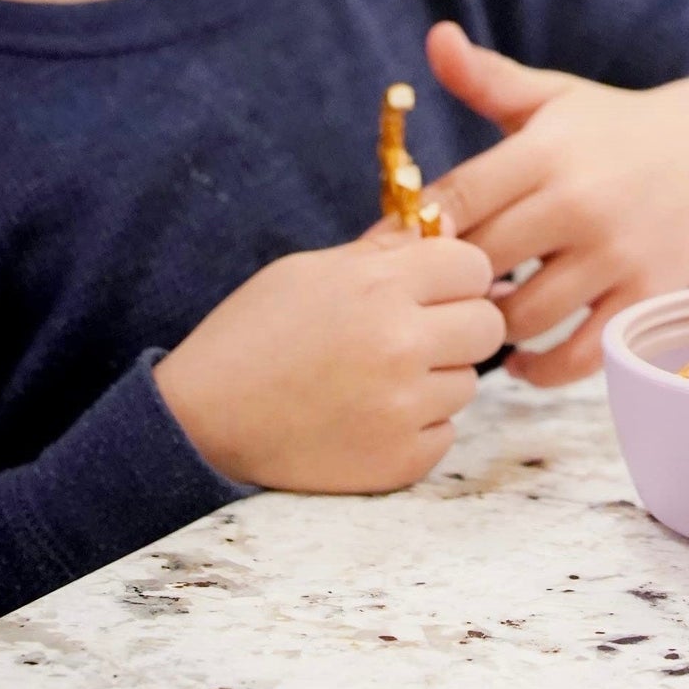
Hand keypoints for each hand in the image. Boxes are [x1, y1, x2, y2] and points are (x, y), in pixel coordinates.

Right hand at [152, 221, 504, 492]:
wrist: (201, 420)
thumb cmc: (254, 333)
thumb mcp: (314, 269)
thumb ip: (386, 251)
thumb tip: (447, 227)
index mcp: (381, 285)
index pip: (475, 266)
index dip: (456, 275)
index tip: (433, 288)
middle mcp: (401, 343)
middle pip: (487, 324)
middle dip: (459, 324)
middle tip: (416, 333)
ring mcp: (404, 408)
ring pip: (469, 381)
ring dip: (437, 378)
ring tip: (379, 378)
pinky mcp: (399, 461)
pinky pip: (446, 432)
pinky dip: (418, 426)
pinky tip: (371, 416)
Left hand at [424, 22, 688, 386]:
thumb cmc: (612, 127)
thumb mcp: (552, 96)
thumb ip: (486, 78)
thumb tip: (435, 36)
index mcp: (548, 151)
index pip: (456, 198)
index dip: (413, 228)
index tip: (394, 246)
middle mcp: (581, 204)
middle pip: (481, 260)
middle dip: (448, 278)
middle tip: (429, 289)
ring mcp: (616, 255)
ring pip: (523, 316)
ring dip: (490, 324)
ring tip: (478, 313)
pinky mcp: (643, 298)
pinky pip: (578, 356)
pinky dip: (540, 369)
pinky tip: (519, 358)